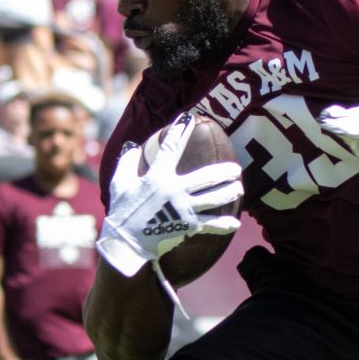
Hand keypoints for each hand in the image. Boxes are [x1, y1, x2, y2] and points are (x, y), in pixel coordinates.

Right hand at [96, 122, 244, 277]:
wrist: (126, 241)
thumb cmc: (123, 211)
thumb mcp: (120, 183)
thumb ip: (127, 162)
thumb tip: (132, 145)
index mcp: (157, 177)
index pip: (170, 148)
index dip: (180, 130)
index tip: (189, 117)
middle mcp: (174, 190)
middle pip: (206, 178)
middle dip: (224, 172)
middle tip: (236, 169)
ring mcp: (183, 208)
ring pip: (214, 198)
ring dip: (229, 193)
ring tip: (239, 188)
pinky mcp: (188, 225)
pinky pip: (210, 224)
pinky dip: (224, 224)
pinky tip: (235, 223)